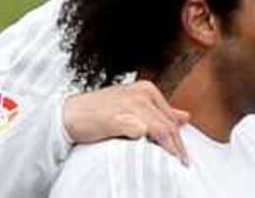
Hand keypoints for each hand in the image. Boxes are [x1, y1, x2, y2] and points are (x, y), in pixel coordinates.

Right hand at [63, 81, 189, 164]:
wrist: (68, 114)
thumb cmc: (99, 112)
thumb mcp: (132, 105)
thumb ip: (158, 111)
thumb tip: (185, 117)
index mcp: (147, 89)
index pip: (170, 118)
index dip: (179, 139)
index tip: (183, 155)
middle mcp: (142, 94)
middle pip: (168, 125)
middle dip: (177, 147)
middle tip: (182, 164)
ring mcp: (131, 104)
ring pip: (160, 130)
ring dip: (168, 150)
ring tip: (172, 165)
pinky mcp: (119, 117)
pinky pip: (142, 133)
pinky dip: (150, 148)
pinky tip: (153, 159)